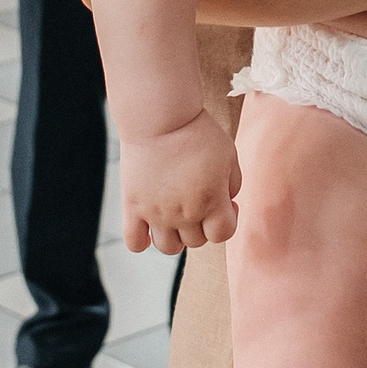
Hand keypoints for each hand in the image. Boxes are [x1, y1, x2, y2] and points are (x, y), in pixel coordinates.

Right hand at [120, 112, 240, 253]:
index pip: (223, 234)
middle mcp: (184, 214)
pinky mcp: (133, 208)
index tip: (226, 203)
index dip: (229, 220)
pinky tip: (149, 226)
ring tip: (176, 215)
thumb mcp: (229, 154)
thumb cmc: (198, 132)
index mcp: (211, 201)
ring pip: (168, 248)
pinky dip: (143, 241)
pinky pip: (135, 243)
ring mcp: (156, 214)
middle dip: (203, 226)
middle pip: (196, 242)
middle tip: (200, 201)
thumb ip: (233, 184)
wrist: (161, 119)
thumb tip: (227, 203)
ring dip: (176, 237)